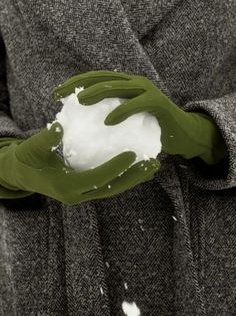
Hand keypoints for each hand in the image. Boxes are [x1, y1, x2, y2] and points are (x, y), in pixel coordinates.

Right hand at [0, 122, 159, 204]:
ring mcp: (82, 194)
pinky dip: (123, 177)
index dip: (115, 168)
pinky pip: (108, 184)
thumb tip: (59, 127)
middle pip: (111, 189)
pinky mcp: (85, 189)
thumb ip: (45, 140)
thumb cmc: (26, 161)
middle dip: (133, 178)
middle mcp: (77, 195)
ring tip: (152, 167)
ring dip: (133, 179)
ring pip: (113, 189)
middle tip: (153, 165)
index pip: (97, 179)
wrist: (22, 175)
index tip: (132, 154)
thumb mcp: (31, 149)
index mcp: (66, 187)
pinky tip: (135, 166)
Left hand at [54, 69, 226, 164]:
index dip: (75, 82)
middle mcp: (134, 82)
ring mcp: (146, 90)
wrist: (182, 133)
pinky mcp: (157, 102)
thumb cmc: (151, 128)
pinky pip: (136, 104)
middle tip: (61, 95)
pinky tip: (107, 122)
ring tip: (80, 102)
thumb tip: (82, 127)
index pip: (96, 79)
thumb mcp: (126, 121)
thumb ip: (110, 117)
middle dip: (78, 84)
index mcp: (125, 85)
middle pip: (102, 78)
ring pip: (117, 86)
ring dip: (96, 93)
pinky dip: (121, 111)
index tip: (56, 93)